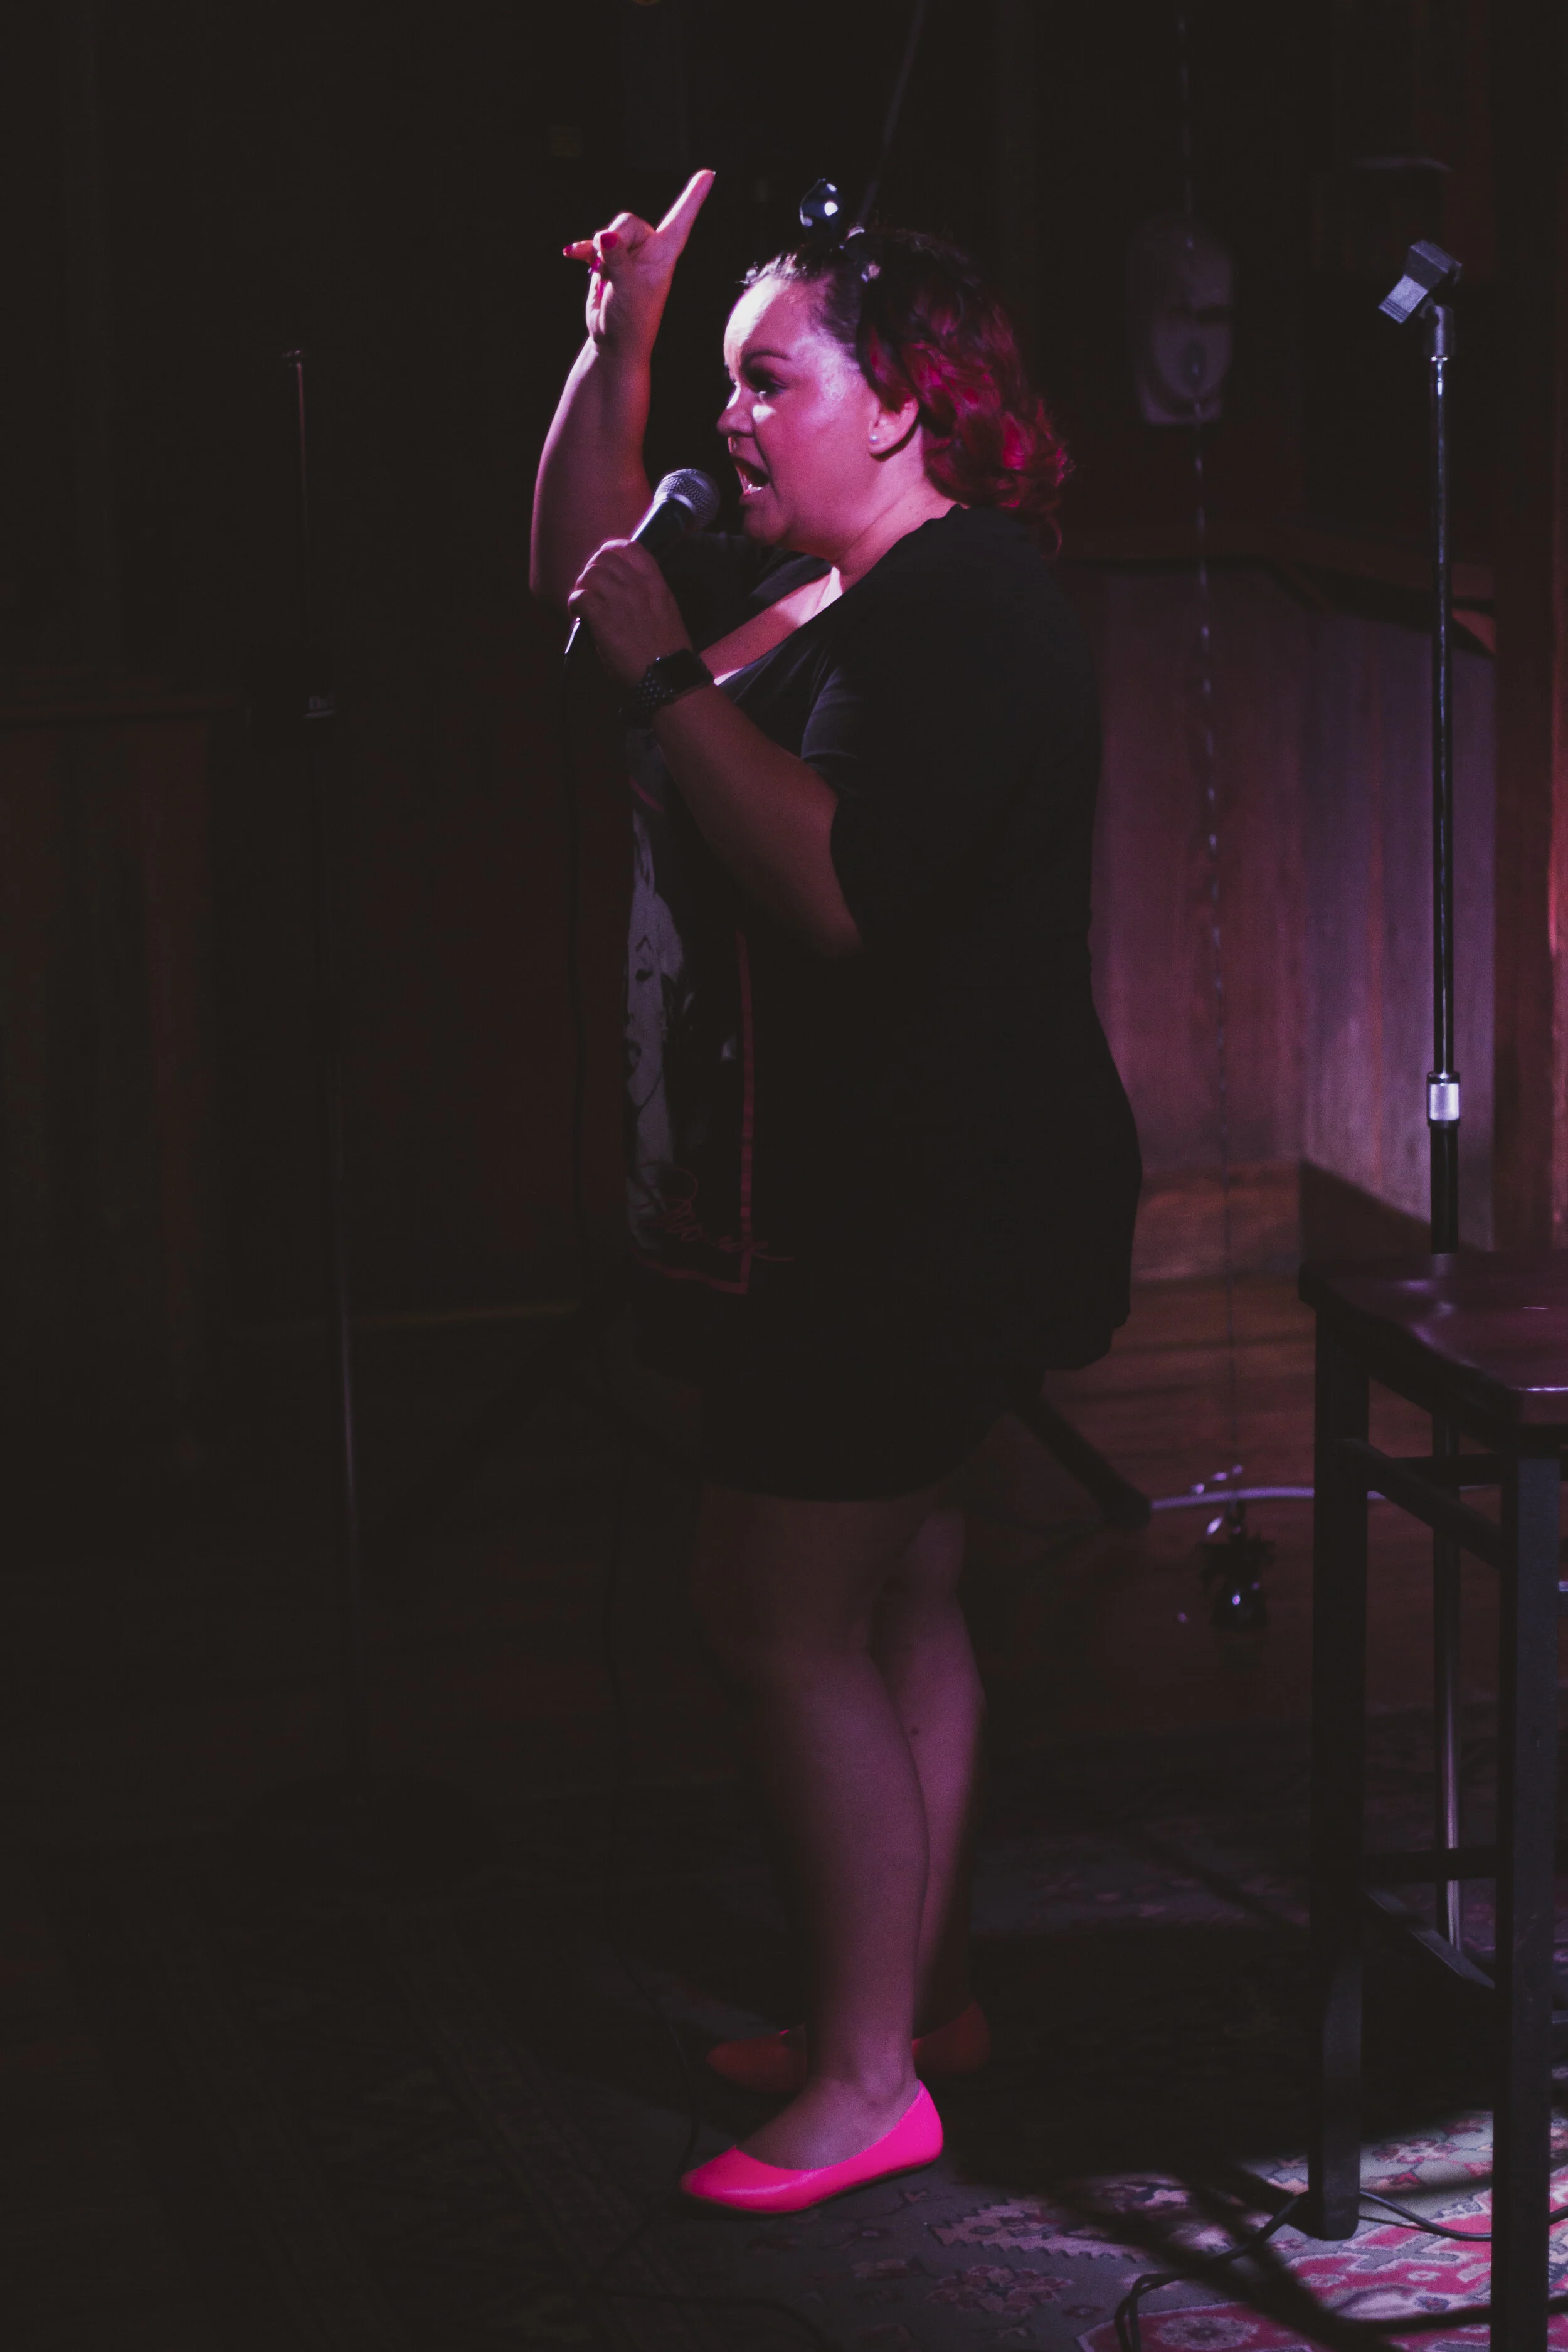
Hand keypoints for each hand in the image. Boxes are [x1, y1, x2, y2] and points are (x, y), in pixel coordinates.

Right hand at [562, 170, 715, 357]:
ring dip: (598, 252)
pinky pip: (591, 243)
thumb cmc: (631, 322)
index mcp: (664, 255)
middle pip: (627, 221)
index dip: (694, 196)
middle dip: (614, 241)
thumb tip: (605, 235)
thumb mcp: (627, 290)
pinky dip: (582, 249)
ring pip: (608, 231)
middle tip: (612, 272)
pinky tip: (571, 255)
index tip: (709, 174)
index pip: (681, 220)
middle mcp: (648, 250)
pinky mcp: (607, 261)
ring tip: (604, 278)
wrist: (613, 343)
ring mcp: (626, 254)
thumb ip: (618, 260)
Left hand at [568, 540, 693, 687]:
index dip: (611, 550)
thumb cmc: (666, 650)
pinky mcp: (605, 619)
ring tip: (584, 603)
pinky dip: (575, 603)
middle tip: (591, 589)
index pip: (630, 547)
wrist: (666, 676)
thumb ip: (646, 593)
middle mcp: (638, 586)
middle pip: (603, 558)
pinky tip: (578, 614)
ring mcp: (622, 601)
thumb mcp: (665, 610)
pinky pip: (580, 596)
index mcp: (656, 583)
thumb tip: (618, 588)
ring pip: (590, 574)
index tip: (603, 563)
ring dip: (582, 587)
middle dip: (592, 571)